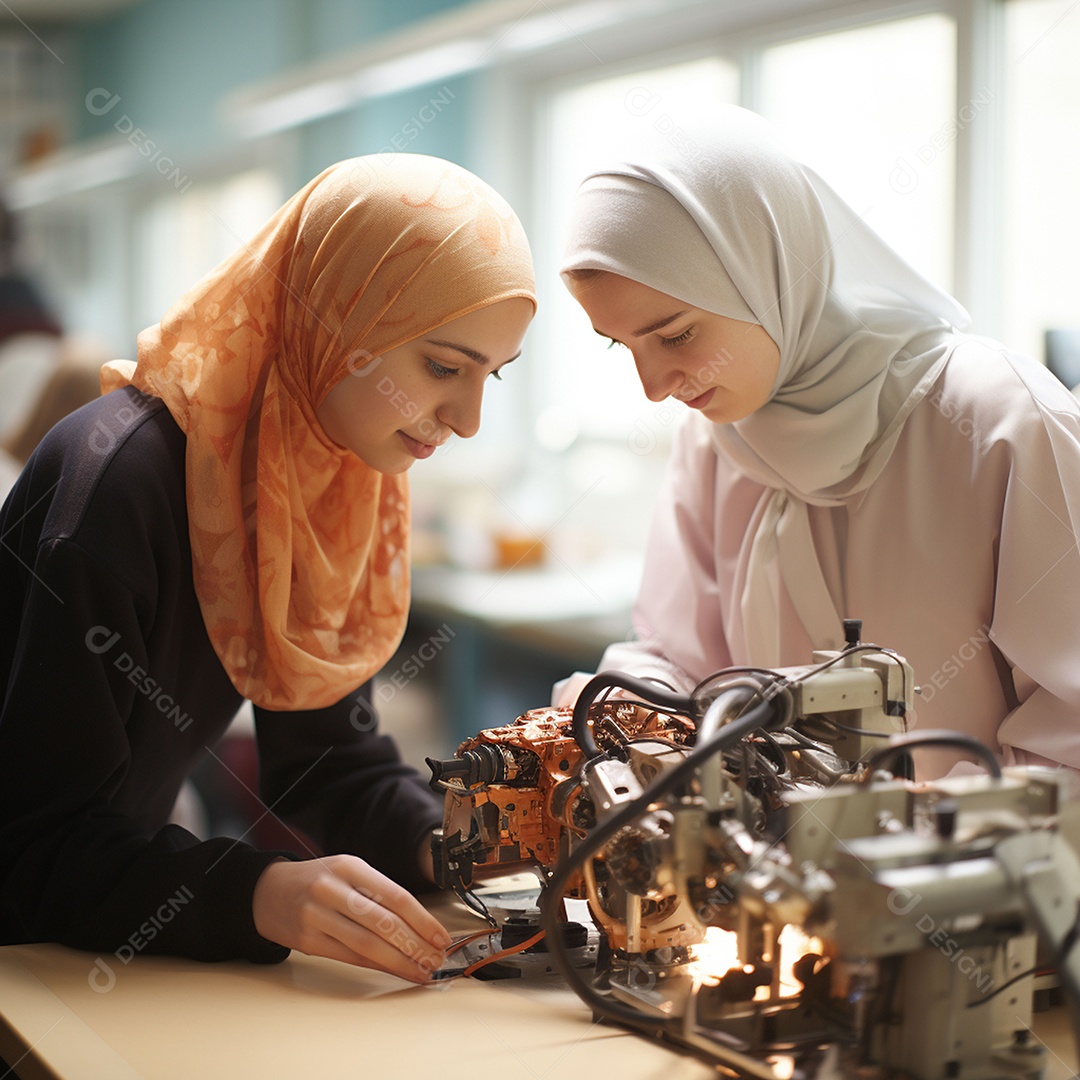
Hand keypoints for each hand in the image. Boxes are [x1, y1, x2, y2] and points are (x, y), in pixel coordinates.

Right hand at [252, 855, 450, 981]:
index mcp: (350, 867)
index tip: (440, 936)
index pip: (395, 895)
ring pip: (367, 944)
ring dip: (399, 961)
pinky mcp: (307, 939)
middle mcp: (333, 889)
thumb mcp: (347, 871)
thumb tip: (419, 922)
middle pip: (384, 922)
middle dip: (415, 944)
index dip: (422, 919)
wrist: (267, 890)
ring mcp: (317, 915)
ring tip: (421, 970)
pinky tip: (393, 970)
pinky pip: (349, 956)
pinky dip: (376, 966)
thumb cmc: (317, 881)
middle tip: (436, 959)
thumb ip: (378, 892)